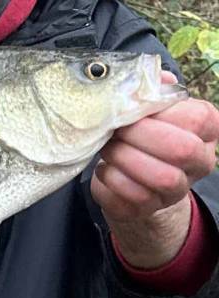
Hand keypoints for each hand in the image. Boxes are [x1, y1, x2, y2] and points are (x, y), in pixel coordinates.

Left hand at [91, 72, 218, 267]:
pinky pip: (130, 198)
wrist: (130, 179)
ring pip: (160, 178)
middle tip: (117, 130)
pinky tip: (104, 169)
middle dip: (140, 136)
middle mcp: (199, 162)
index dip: (160, 112)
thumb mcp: (150, 109)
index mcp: (205, 130)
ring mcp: (176, 190)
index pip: (197, 117)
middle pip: (181, 149)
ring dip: (124, 159)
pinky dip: (110, 181)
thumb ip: (151, 90)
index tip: (134, 110)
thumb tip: (151, 76)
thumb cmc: (142, 135)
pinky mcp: (147, 210)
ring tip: (108, 149)